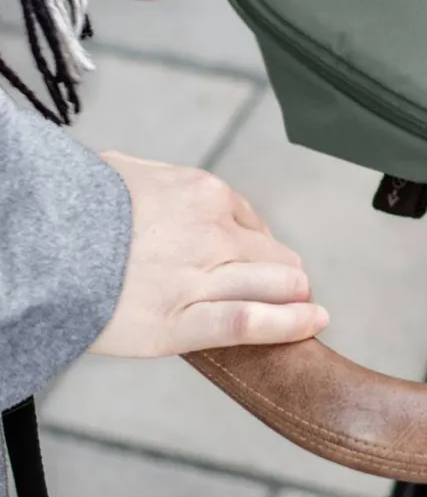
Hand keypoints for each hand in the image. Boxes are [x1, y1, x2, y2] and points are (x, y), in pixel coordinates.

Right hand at [91, 152, 329, 356]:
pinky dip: (289, 323)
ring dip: (294, 296)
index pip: (250, 220)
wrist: (43, 248)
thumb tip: (156, 186)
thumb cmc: (74, 209)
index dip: (257, 244)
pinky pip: (250, 321)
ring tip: (307, 307)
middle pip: (272, 254)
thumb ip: (155, 182)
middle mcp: (212, 232)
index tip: (258, 258)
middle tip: (288, 288)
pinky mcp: (181, 322)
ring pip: (274, 284)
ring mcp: (200, 277)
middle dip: (282, 272)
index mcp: (202, 193)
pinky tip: (312, 322)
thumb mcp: (122, 173)